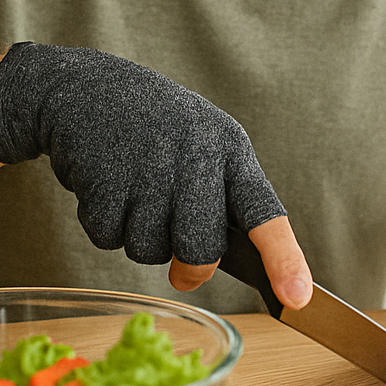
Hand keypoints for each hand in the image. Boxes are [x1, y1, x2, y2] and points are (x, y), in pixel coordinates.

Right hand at [0, 42, 310, 306]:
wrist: (89, 87)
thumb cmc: (158, 129)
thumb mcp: (203, 146)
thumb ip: (218, 202)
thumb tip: (203, 271)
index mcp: (229, 149)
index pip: (265, 212)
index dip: (283, 258)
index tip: (297, 298)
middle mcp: (195, 155)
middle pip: (201, 249)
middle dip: (190, 268)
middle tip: (182, 266)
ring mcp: (149, 165)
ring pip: (149, 250)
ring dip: (138, 237)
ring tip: (135, 192)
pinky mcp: (104, 176)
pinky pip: (107, 237)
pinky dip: (103, 225)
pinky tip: (107, 186)